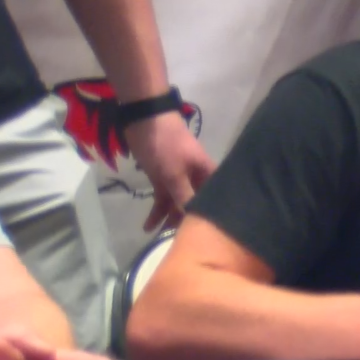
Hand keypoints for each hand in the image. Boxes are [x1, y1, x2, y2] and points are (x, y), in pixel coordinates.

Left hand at [125, 113, 217, 231]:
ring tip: (157, 237)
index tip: (203, 239)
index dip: (210, 220)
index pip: (214, 203)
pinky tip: (148, 225)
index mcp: (208, 176)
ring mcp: (179, 180)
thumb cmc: (166, 145)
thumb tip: (193, 220)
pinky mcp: (163, 179)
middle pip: (195, 206)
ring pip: (177, 205)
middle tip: (174, 242)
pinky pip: (163, 199)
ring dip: (168, 219)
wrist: (144, 118)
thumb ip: (184, 197)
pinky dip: (157, 211)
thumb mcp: (175, 173)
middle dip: (185, 223)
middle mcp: (197, 181)